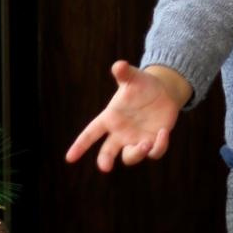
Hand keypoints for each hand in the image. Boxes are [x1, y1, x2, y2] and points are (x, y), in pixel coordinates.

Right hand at [65, 61, 186, 172]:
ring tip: (144, 144)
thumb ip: (125, 73)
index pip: (91, 133)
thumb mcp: (134, 78)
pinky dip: (158, 146)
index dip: (80, 145)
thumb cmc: (142, 85)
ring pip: (130, 156)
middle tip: (105, 167)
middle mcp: (121, 133)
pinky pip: (154, 152)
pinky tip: (163, 133)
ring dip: (136, 153)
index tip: (69, 158)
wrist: (163, 92)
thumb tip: (119, 65)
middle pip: (107, 152)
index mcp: (110, 118)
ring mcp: (136, 139)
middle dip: (105, 160)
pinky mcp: (153, 142)